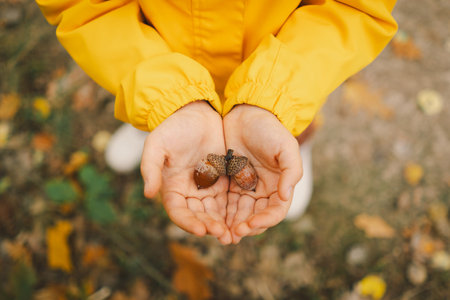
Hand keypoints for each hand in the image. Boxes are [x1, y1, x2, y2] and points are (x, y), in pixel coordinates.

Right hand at [141, 101, 231, 243]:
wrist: (195, 111)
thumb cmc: (173, 127)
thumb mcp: (157, 144)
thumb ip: (150, 167)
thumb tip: (147, 193)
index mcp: (171, 188)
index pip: (178, 212)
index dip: (188, 223)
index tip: (202, 229)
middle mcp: (189, 192)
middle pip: (199, 216)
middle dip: (210, 226)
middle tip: (223, 235)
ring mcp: (207, 187)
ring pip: (215, 211)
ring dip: (224, 223)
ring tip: (235, 232)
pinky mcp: (223, 180)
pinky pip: (229, 198)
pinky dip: (235, 209)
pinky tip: (245, 216)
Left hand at [223, 105, 302, 242]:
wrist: (247, 112)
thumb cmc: (269, 129)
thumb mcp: (286, 146)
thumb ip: (291, 171)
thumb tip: (286, 197)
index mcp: (279, 186)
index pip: (275, 212)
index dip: (264, 221)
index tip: (250, 224)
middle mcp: (263, 191)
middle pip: (255, 217)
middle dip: (244, 228)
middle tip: (231, 235)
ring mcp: (245, 188)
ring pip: (239, 214)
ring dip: (231, 225)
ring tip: (220, 233)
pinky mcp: (229, 182)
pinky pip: (225, 202)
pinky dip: (220, 213)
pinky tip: (211, 219)